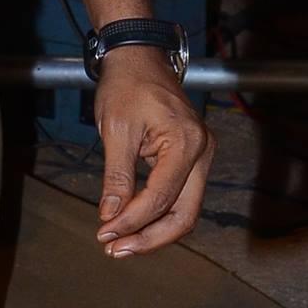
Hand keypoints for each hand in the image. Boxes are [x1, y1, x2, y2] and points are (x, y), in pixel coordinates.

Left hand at [94, 51, 214, 258]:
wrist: (138, 58)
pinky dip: (156, 214)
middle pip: (184, 214)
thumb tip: (110, 217)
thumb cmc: (126, 86)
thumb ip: (117, 177)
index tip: (104, 233)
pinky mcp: (191, 159)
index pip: (161, 197)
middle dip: (149, 237)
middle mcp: (202, 152)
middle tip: (115, 249)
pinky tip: (132, 225)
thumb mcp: (116, 130)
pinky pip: (179, 197)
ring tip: (120, 244)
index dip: (132, 221)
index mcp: (187, 142)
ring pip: (184, 210)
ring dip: (153, 230)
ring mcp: (201, 156)